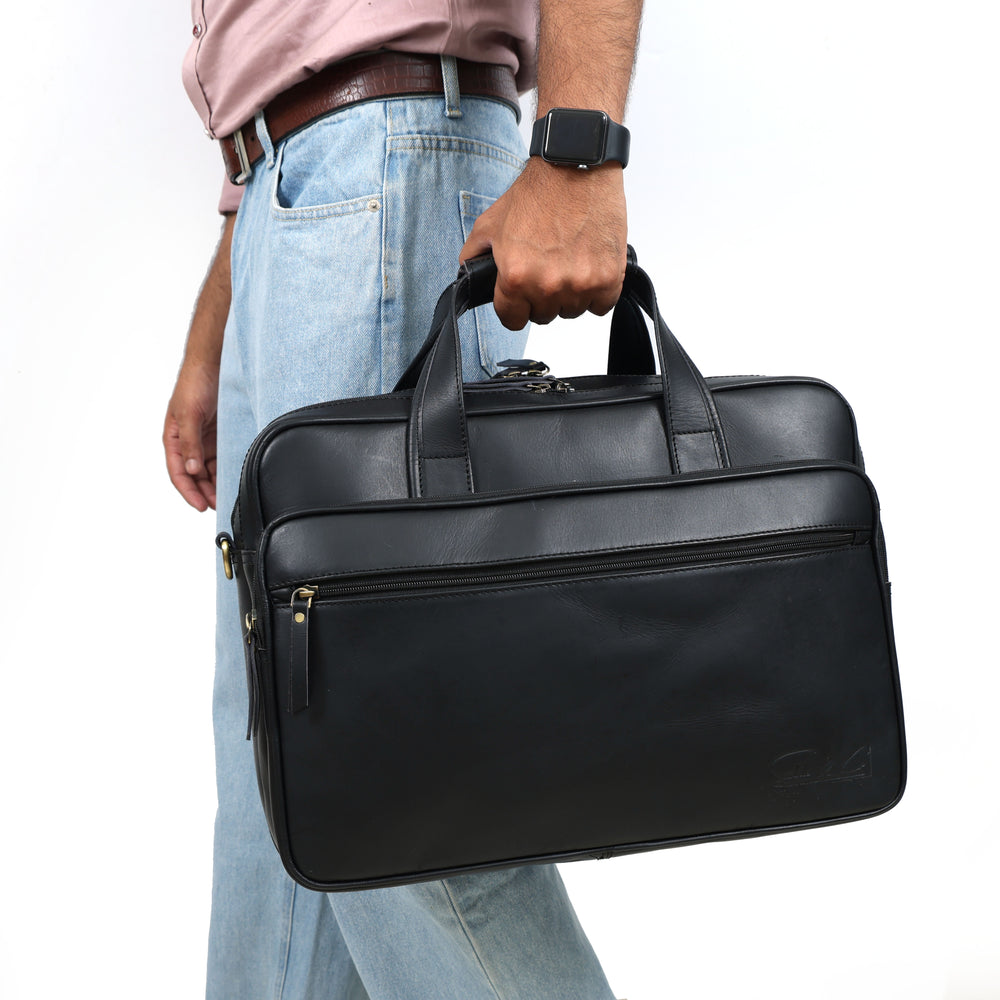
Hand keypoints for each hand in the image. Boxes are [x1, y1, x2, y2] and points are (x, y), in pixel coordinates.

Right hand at [163, 361, 218, 511]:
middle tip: (217, 506)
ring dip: (214, 483)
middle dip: (203, 492)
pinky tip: (232, 478)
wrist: (214, 363)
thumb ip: (190, 443)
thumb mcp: (189, 414)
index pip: (178, 472)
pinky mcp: (219, 435)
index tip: (200, 506)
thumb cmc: (195, 383)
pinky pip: (220, 457)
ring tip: (225, 497)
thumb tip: (192, 470)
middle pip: (194, 475)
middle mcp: (188, 442)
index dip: (188, 491)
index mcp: (174, 438)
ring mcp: (204, 439)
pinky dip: (224, 469)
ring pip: (207, 469)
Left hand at [459, 157, 627, 329]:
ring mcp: (579, 284)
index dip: (515, 308)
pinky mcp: (608, 278)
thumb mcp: (489, 224)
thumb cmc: (536, 192)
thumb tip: (470, 280)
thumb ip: (473, 257)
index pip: (512, 320)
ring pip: (573, 311)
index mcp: (515, 277)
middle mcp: (547, 285)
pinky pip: (602, 305)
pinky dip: (598, 291)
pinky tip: (590, 265)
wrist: (575, 165)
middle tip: (548, 266)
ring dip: (571, 293)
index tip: (521, 297)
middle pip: (544, 316)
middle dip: (542, 297)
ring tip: (570, 260)